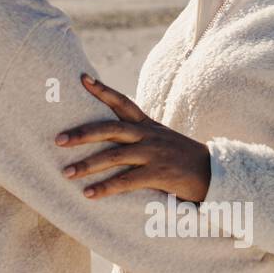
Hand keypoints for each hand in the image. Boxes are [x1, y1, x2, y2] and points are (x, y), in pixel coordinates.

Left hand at [56, 74, 211, 201]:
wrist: (216, 174)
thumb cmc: (182, 159)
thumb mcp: (161, 140)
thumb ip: (139, 135)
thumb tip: (111, 135)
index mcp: (148, 125)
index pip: (122, 102)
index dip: (102, 90)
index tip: (82, 78)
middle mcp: (149, 135)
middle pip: (110, 129)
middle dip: (82, 133)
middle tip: (58, 139)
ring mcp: (154, 154)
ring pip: (114, 156)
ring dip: (87, 165)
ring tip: (66, 173)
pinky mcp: (160, 174)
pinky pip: (127, 181)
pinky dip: (106, 188)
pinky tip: (89, 194)